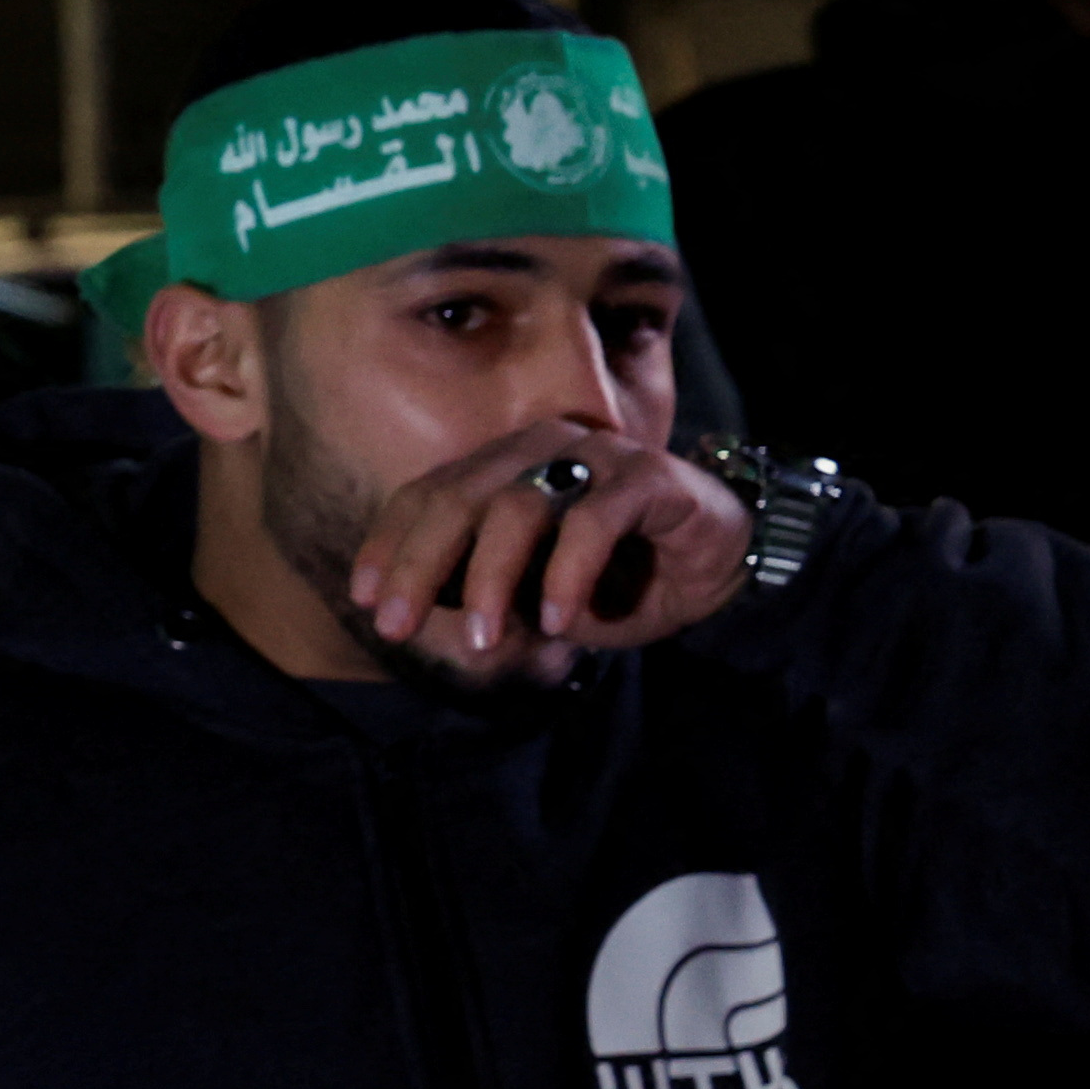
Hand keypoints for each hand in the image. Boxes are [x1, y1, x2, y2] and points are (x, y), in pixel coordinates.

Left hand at [345, 422, 749, 682]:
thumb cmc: (618, 578)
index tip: (367, 598)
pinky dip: (568, 574)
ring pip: (518, 505)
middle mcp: (539, 447)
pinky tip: (561, 622)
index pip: (427, 495)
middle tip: (396, 627)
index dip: (391, 544)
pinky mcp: (648, 475)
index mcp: (502, 465)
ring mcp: (593, 454)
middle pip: (458, 497)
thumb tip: (423, 614)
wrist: (722, 565)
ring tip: (485, 641)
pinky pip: (593, 520)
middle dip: (419, 565)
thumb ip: (487, 595)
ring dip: (493, 579)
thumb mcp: (538, 596)